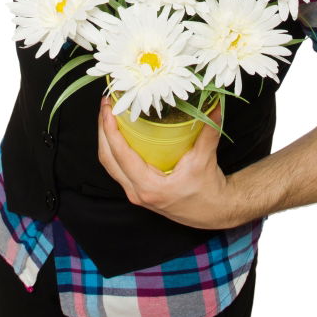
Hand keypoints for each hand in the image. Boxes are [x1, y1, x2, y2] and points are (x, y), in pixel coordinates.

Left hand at [97, 95, 230, 229]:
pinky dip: (114, 149)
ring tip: (108, 115)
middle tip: (105, 105)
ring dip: (106, 140)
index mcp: (149, 187)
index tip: (108, 110)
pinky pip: (118, 168)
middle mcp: (137, 192)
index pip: (121, 155)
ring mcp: (136, 193)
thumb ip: (208, 131)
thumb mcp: (205, 159)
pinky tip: (119, 132)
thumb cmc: (208, 191)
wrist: (214, 211)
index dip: (111, 131)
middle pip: (108, 159)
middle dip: (103, 131)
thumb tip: (212, 105)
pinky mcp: (139, 190)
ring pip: (110, 165)